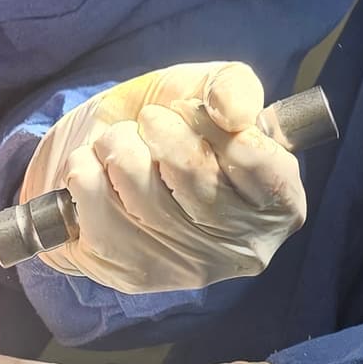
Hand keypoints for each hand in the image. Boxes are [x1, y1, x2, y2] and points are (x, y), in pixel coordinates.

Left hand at [23, 62, 304, 292]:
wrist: (110, 154)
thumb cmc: (175, 124)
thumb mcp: (210, 89)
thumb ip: (234, 87)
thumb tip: (232, 114)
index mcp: (279, 203)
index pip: (251, 156)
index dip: (209, 121)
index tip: (185, 109)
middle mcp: (240, 249)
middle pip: (192, 174)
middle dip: (157, 128)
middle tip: (148, 121)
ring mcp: (184, 270)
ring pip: (140, 189)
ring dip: (117, 145)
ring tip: (119, 143)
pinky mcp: (127, 275)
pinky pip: (95, 207)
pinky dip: (83, 169)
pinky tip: (94, 170)